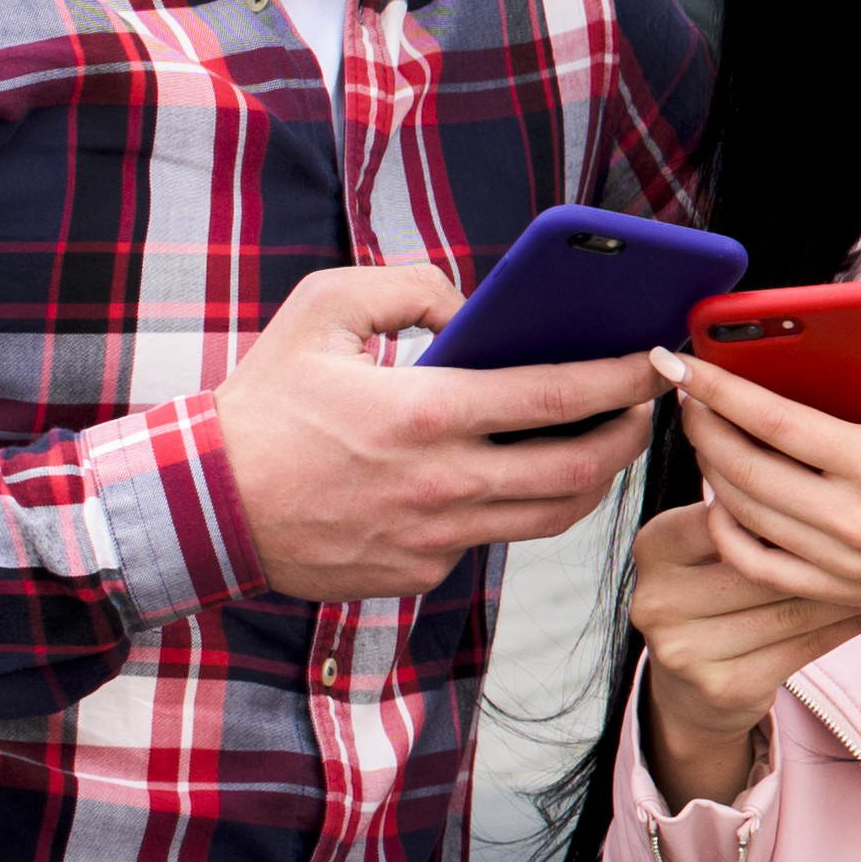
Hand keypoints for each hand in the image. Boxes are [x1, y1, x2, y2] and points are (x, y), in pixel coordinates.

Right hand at [216, 261, 658, 603]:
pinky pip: (487, 540)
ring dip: (591, 480)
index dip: (625, 378)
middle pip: (580, 471)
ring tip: (601, 442)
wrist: (199, 506)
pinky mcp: (417, 573)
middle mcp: (442, 483)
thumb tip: (473, 304)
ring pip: (550, 518)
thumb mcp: (322, 310)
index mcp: (426, 412)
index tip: (661, 360)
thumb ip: (408, 287)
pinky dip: (506, 507)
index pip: (560, 397)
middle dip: (632, 436)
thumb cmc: (262, 404)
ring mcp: (433, 538)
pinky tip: (506, 477)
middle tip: (647, 406)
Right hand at [621, 504, 860, 802]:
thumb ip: (742, 503)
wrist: (692, 689)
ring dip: (851, 582)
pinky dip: (849, 620)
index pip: (727, 513)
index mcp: (654, 546)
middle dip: (827, 542)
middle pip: (764, 562)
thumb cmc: (716, 591)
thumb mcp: (708, 544)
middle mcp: (658, 598)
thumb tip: (816, 452)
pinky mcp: (724, 686)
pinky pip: (806, 645)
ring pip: (791, 604)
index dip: (787, 500)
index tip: (840, 482)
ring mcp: (686, 648)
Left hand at [649, 275, 860, 645]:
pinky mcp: (840, 590)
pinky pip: (759, 564)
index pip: (775, 421)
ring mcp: (843, 562)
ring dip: (712, 469)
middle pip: (744, 468)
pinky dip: (729, 531)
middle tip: (685, 391)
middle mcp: (854, 519)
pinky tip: (724, 499)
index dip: (718, 388)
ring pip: (743, 514)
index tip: (679, 362)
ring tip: (705, 433)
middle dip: (702, 424)